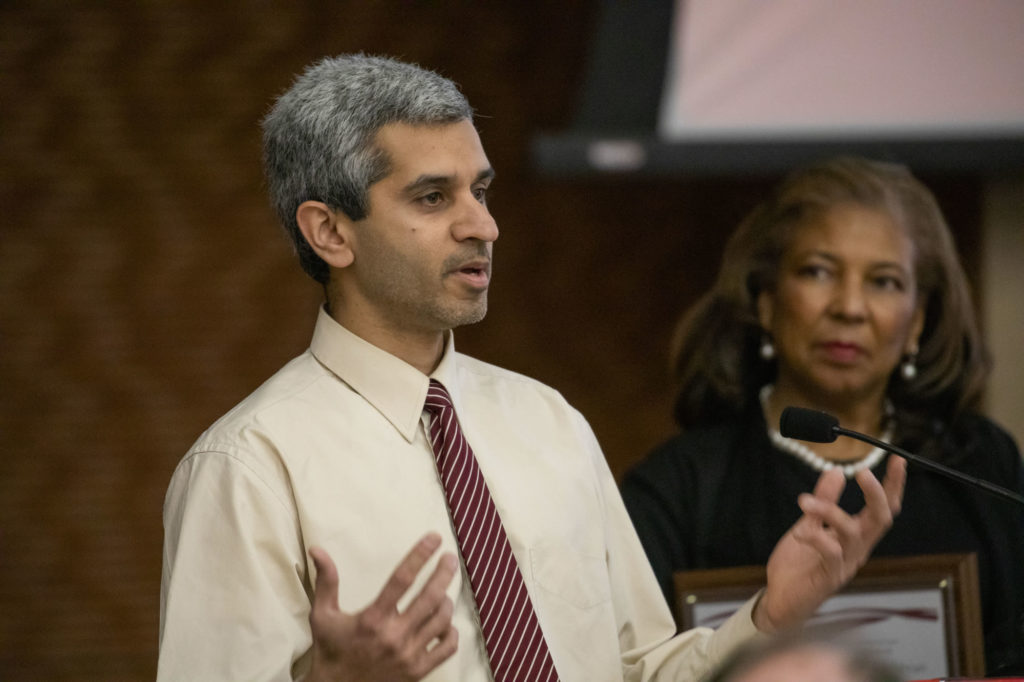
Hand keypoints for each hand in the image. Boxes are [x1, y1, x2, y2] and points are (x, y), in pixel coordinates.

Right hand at [306, 532, 459, 681]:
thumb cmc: (330, 651)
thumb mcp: (323, 615)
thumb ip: (326, 581)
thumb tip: (317, 550)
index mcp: (372, 619)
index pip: (402, 579)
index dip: (420, 555)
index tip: (434, 538)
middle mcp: (394, 636)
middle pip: (430, 596)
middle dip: (444, 573)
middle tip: (450, 558)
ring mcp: (409, 655)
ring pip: (441, 620)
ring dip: (446, 600)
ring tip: (443, 590)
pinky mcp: (418, 671)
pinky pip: (447, 647)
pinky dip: (451, 631)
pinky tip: (445, 622)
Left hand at [753, 455, 906, 632]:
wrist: (779, 598)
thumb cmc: (798, 564)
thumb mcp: (809, 524)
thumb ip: (824, 501)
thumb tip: (836, 471)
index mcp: (856, 535)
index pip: (883, 508)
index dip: (893, 485)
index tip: (898, 460)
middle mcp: (857, 549)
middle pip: (881, 519)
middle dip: (877, 494)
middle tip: (863, 472)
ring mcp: (845, 564)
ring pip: (853, 533)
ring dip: (830, 511)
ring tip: (805, 501)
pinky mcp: (830, 578)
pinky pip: (830, 553)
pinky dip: (815, 537)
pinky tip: (799, 532)